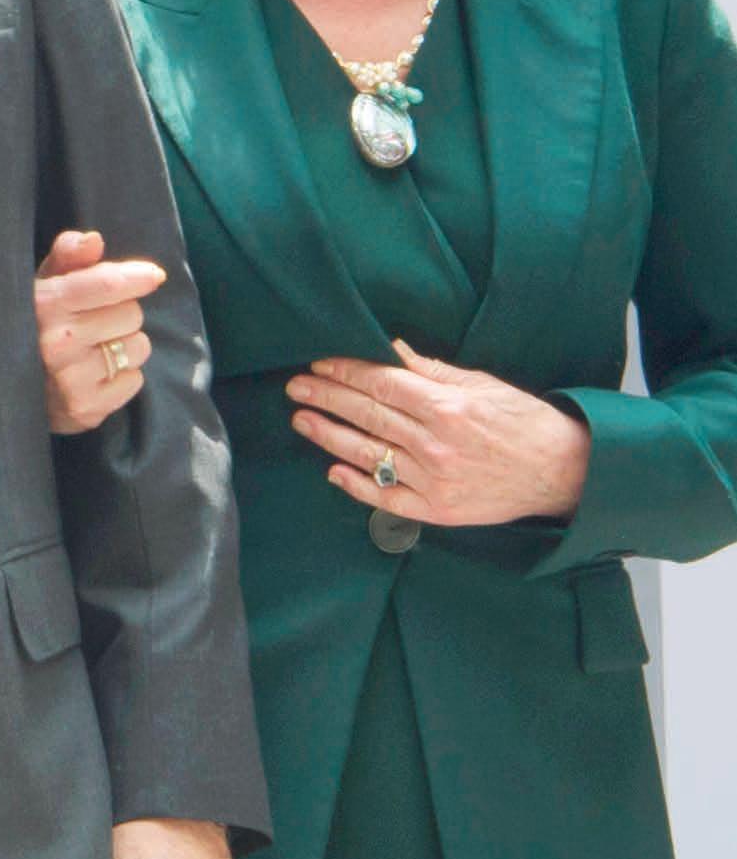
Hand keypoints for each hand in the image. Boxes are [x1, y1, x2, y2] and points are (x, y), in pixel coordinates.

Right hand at [35, 230, 165, 433]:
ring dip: (125, 345)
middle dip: (121, 313)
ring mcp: (71, 380)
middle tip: (97, 322)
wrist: (6, 386)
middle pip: (132, 314)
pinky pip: (134, 381)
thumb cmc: (34, 323)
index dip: (137, 276)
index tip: (154, 275)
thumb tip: (94, 240)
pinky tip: (96, 374)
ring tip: (96, 349)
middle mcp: (56, 343)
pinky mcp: (85, 410)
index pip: (107, 284)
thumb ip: (68, 256)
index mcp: (45, 305)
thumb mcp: (42, 283)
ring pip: (138, 347)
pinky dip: (122, 377)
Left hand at [288, 338, 591, 526]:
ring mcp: (434, 481)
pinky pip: (387, 499)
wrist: (562, 472)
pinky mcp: (437, 510)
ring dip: (330, 436)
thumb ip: (430, 371)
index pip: (381, 384)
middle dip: (327, 398)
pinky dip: (358, 485)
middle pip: (368, 416)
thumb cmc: (523, 421)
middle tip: (296, 386)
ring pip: (369, 455)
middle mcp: (436, 444)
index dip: (346, 373)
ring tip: (301, 420)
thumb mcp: (481, 384)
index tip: (319, 364)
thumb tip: (388, 348)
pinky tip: (333, 471)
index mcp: (447, 407)